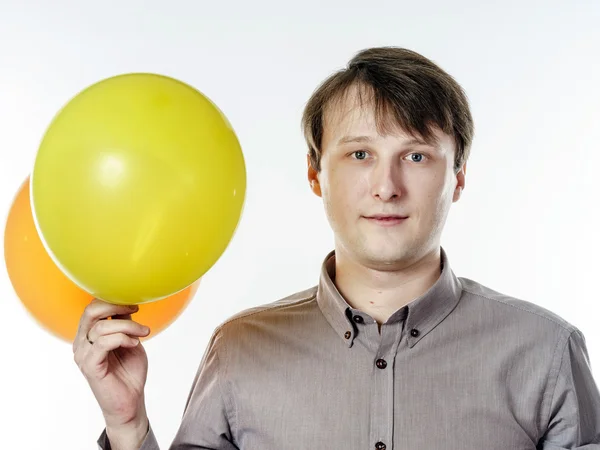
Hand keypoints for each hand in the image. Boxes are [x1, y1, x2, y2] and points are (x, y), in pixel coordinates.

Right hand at [73, 298, 150, 446]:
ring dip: (127, 327)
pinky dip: (122, 339)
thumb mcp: (129, 340)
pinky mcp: (90, 366)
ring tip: (143, 333)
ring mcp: (84, 355)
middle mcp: (82, 343)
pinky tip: (134, 344)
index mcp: (88, 335)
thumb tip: (126, 303)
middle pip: (90, 312)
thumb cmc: (129, 371)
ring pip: (101, 328)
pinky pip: (103, 343)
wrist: (131, 399)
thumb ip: (123, 324)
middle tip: (135, 310)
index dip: (112, 300)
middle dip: (115, 306)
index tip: (134, 305)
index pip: (92, 308)